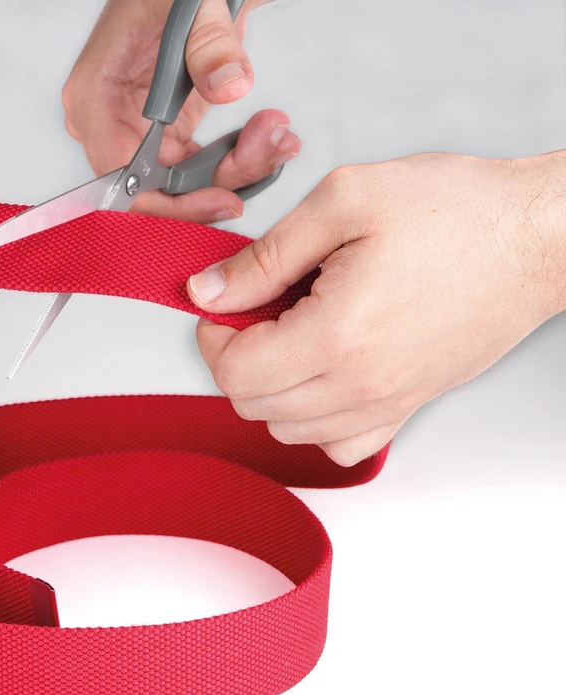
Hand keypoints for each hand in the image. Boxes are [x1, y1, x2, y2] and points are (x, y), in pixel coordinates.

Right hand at [62, 0, 297, 222]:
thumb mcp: (189, 5)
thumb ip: (210, 43)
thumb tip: (230, 85)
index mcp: (95, 98)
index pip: (122, 179)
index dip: (169, 201)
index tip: (219, 198)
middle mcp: (110, 122)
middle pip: (158, 187)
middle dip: (217, 180)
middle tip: (267, 151)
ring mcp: (137, 127)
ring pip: (184, 181)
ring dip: (235, 168)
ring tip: (276, 137)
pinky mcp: (167, 128)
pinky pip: (196, 164)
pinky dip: (233, 158)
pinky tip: (264, 138)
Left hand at [187, 152, 565, 465]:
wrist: (537, 236)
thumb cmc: (457, 211)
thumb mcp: (343, 201)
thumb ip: (265, 255)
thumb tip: (209, 291)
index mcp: (338, 334)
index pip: (236, 371)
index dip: (213, 335)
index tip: (224, 303)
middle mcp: (361, 384)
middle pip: (254, 406)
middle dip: (235, 357)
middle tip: (255, 310)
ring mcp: (388, 402)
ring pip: (288, 429)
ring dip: (270, 387)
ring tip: (290, 332)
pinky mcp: (409, 406)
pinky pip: (341, 445)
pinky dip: (315, 419)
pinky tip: (321, 373)